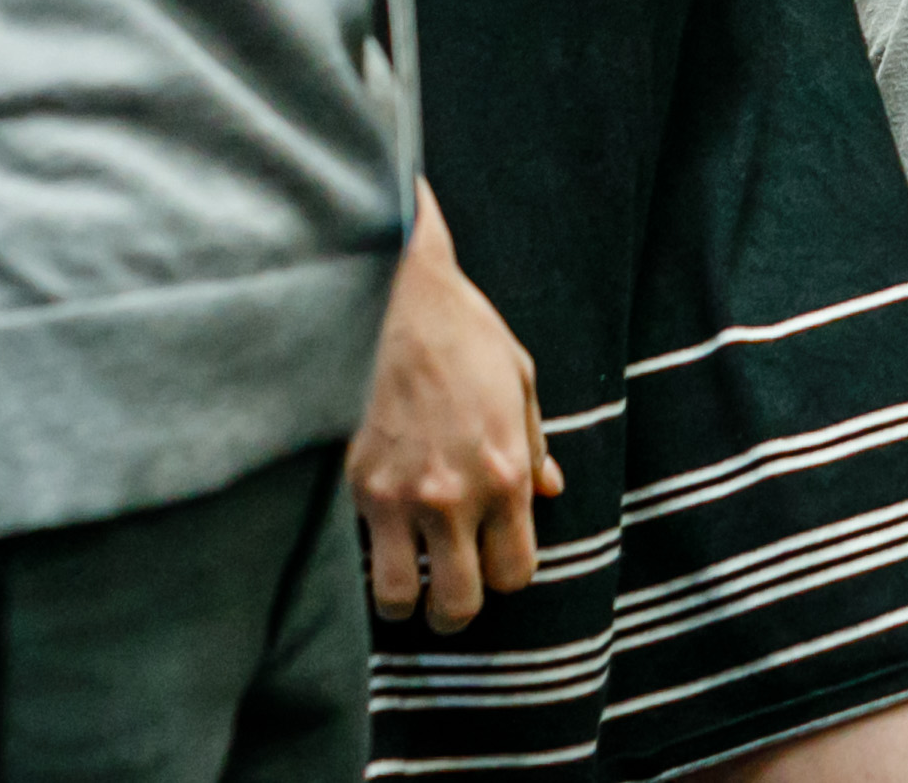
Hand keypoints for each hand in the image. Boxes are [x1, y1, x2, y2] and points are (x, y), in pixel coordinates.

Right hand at [349, 186, 557, 632]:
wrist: (393, 297)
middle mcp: (456, 497)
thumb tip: (552, 491)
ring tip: (407, 585)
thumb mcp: (520, 379)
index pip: (514, 572)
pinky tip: (375, 546)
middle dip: (456, 610)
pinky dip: (368, 564)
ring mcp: (401, 496)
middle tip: (447, 593)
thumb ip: (535, 444)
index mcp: (506, 472)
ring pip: (400, 600)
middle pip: (461, 602)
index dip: (504, 576)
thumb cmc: (463, 332)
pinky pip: (362, 557)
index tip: (491, 561)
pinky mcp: (355, 486)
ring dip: (406, 603)